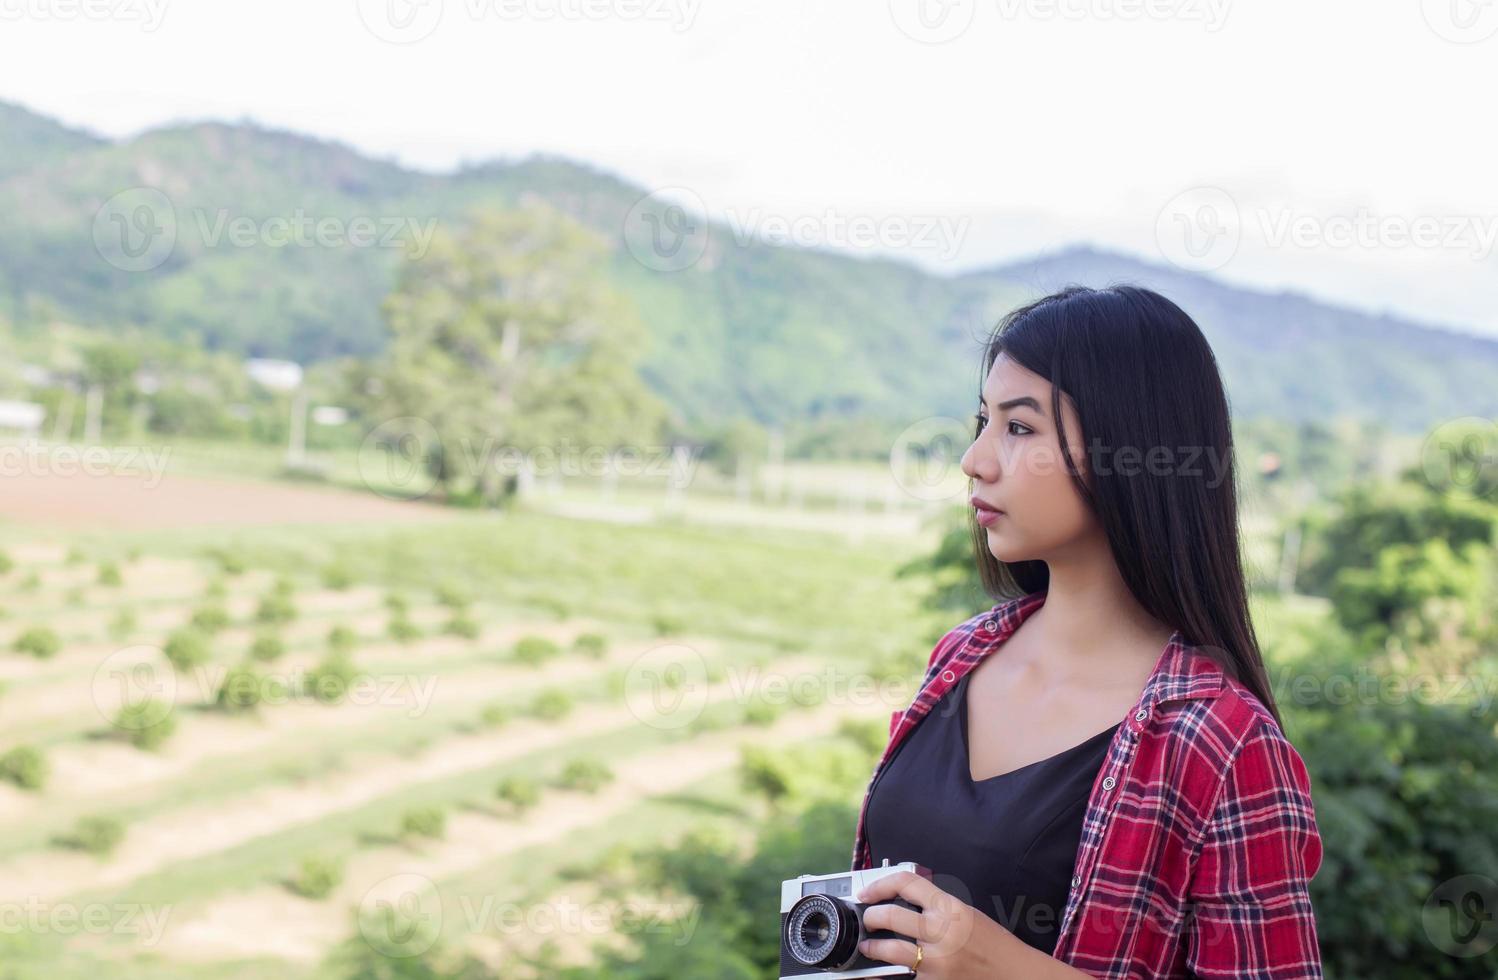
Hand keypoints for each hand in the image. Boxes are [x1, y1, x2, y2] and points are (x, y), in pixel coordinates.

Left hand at [856, 870, 1019, 977]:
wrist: (1015, 973)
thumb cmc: (994, 944)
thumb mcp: (966, 913)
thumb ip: (936, 906)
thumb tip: (902, 900)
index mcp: (950, 908)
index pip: (906, 883)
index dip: (880, 884)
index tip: (868, 892)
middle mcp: (942, 932)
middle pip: (890, 916)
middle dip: (871, 918)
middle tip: (868, 920)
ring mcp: (937, 961)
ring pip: (890, 950)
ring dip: (873, 948)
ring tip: (869, 947)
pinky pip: (901, 976)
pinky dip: (888, 973)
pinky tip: (883, 970)